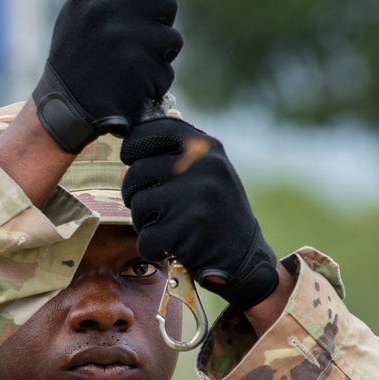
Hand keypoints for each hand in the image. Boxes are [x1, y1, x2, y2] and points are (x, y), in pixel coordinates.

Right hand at [32, 0, 182, 151]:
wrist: (64, 108)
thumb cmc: (77, 59)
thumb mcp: (82, 13)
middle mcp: (109, 8)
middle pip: (168, 4)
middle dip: (160, 25)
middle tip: (137, 43)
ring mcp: (125, 38)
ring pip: (172, 40)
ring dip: (158, 57)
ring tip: (130, 67)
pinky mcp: (139, 69)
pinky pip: (165, 71)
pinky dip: (154, 83)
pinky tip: (130, 87)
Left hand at [120, 118, 279, 310]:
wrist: (246, 260)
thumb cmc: (219, 215)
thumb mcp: (212, 172)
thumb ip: (184, 149)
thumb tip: (159, 119)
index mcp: (206, 148)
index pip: (150, 131)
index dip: (133, 148)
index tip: (133, 160)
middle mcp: (203, 166)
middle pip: (136, 172)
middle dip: (136, 195)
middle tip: (156, 210)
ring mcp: (195, 197)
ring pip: (137, 205)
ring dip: (145, 223)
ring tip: (170, 227)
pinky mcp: (186, 229)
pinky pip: (145, 237)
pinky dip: (153, 248)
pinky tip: (174, 247)